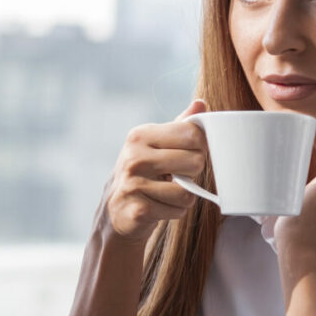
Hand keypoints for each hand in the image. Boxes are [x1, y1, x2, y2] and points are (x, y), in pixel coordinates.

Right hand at [99, 99, 208, 244]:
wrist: (115, 209)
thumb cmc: (143, 173)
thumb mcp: (156, 144)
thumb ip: (179, 125)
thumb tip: (200, 103)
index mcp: (140, 136)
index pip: (193, 134)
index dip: (199, 147)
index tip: (187, 155)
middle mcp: (134, 157)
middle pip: (195, 161)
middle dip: (193, 174)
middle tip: (176, 176)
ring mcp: (133, 185)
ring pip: (187, 191)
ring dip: (183, 197)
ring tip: (166, 194)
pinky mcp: (138, 211)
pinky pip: (178, 210)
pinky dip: (174, 212)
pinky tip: (159, 207)